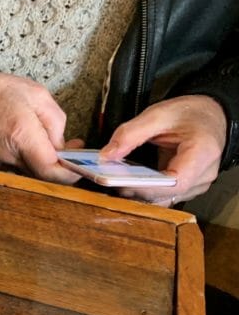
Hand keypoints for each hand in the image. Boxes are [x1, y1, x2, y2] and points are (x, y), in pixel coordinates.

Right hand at [0, 71, 81, 183]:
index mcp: (22, 135)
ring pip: (31, 171)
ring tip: (50, 140)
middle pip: (43, 174)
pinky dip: (30, 159)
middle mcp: (10, 155)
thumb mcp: (39, 95)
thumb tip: (61, 145)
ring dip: (45, 161)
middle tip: (71, 146)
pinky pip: (19, 167)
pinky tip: (31, 142)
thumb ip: (56, 122)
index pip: (50, 170)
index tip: (80, 165)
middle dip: (60, 165)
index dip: (69, 173)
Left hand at [100, 95, 226, 205]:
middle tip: (108, 181)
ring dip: (137, 193)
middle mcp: (204, 174)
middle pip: (166, 195)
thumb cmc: (190, 114)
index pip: (175, 182)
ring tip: (115, 181)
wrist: (209, 115)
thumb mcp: (159, 114)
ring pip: (162, 200)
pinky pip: (162, 197)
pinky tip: (127, 183)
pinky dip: (144, 192)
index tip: (121, 182)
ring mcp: (196, 185)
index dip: (146, 187)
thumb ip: (130, 133)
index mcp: (203, 152)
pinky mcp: (186, 189)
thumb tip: (106, 155)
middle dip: (135, 190)